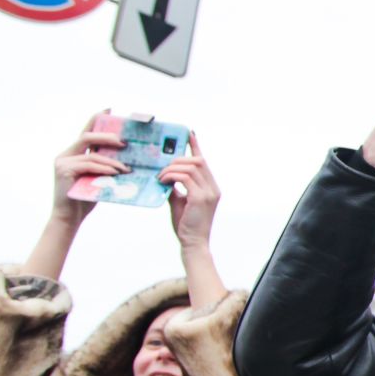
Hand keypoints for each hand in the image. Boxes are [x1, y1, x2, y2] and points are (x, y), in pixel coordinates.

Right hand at [50, 112, 128, 221]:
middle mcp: (65, 154)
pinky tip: (116, 172)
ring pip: (91, 153)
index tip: (108, 109)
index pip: (86, 132)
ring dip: (112, 160)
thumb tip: (128, 161)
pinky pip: (88, 164)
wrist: (69, 218)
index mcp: (73, 154)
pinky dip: (104, 168)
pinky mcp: (63, 171)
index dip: (96, 119)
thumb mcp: (98, 179)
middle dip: (108, 137)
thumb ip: (105, 167)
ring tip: (127, 167)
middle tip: (125, 142)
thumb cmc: (85, 199)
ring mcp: (62, 162)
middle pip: (87, 137)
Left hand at [158, 133, 219, 248]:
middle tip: (163, 168)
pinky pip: (184, 178)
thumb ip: (176, 187)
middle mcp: (213, 188)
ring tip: (161, 177)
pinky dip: (172, 176)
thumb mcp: (180, 201)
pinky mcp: (200, 198)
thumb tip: (165, 176)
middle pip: (198, 161)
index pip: (203, 162)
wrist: (192, 243)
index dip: (196, 146)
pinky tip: (164, 181)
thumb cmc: (186, 225)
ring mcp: (209, 193)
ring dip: (172, 169)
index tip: (189, 133)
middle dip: (178, 159)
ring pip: (191, 167)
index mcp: (211, 187)